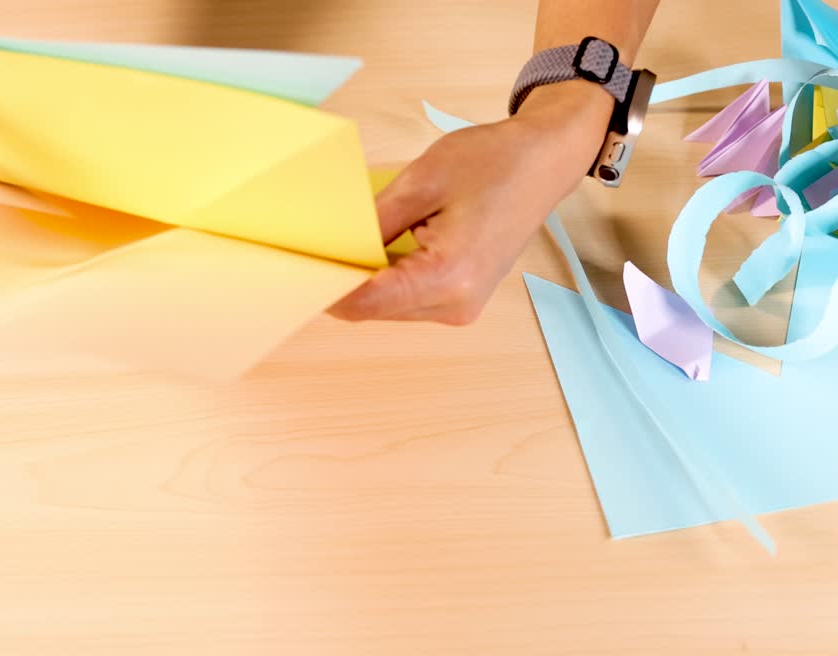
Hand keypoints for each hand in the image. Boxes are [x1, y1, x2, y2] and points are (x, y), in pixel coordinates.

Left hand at [330, 81, 612, 324]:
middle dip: (341, 281)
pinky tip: (380, 244)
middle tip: (312, 243)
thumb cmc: (494, 164)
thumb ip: (372, 223)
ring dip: (364, 279)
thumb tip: (329, 248)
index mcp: (449, 276)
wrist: (544, 164)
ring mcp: (461, 307)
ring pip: (388, 307)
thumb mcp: (421, 182)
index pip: (366, 302)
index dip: (324, 287)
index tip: (294, 266)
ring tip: (349, 237)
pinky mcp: (461, 300)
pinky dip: (387, 277)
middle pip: (374, 309)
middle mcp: (456, 304)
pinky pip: (408, 298)